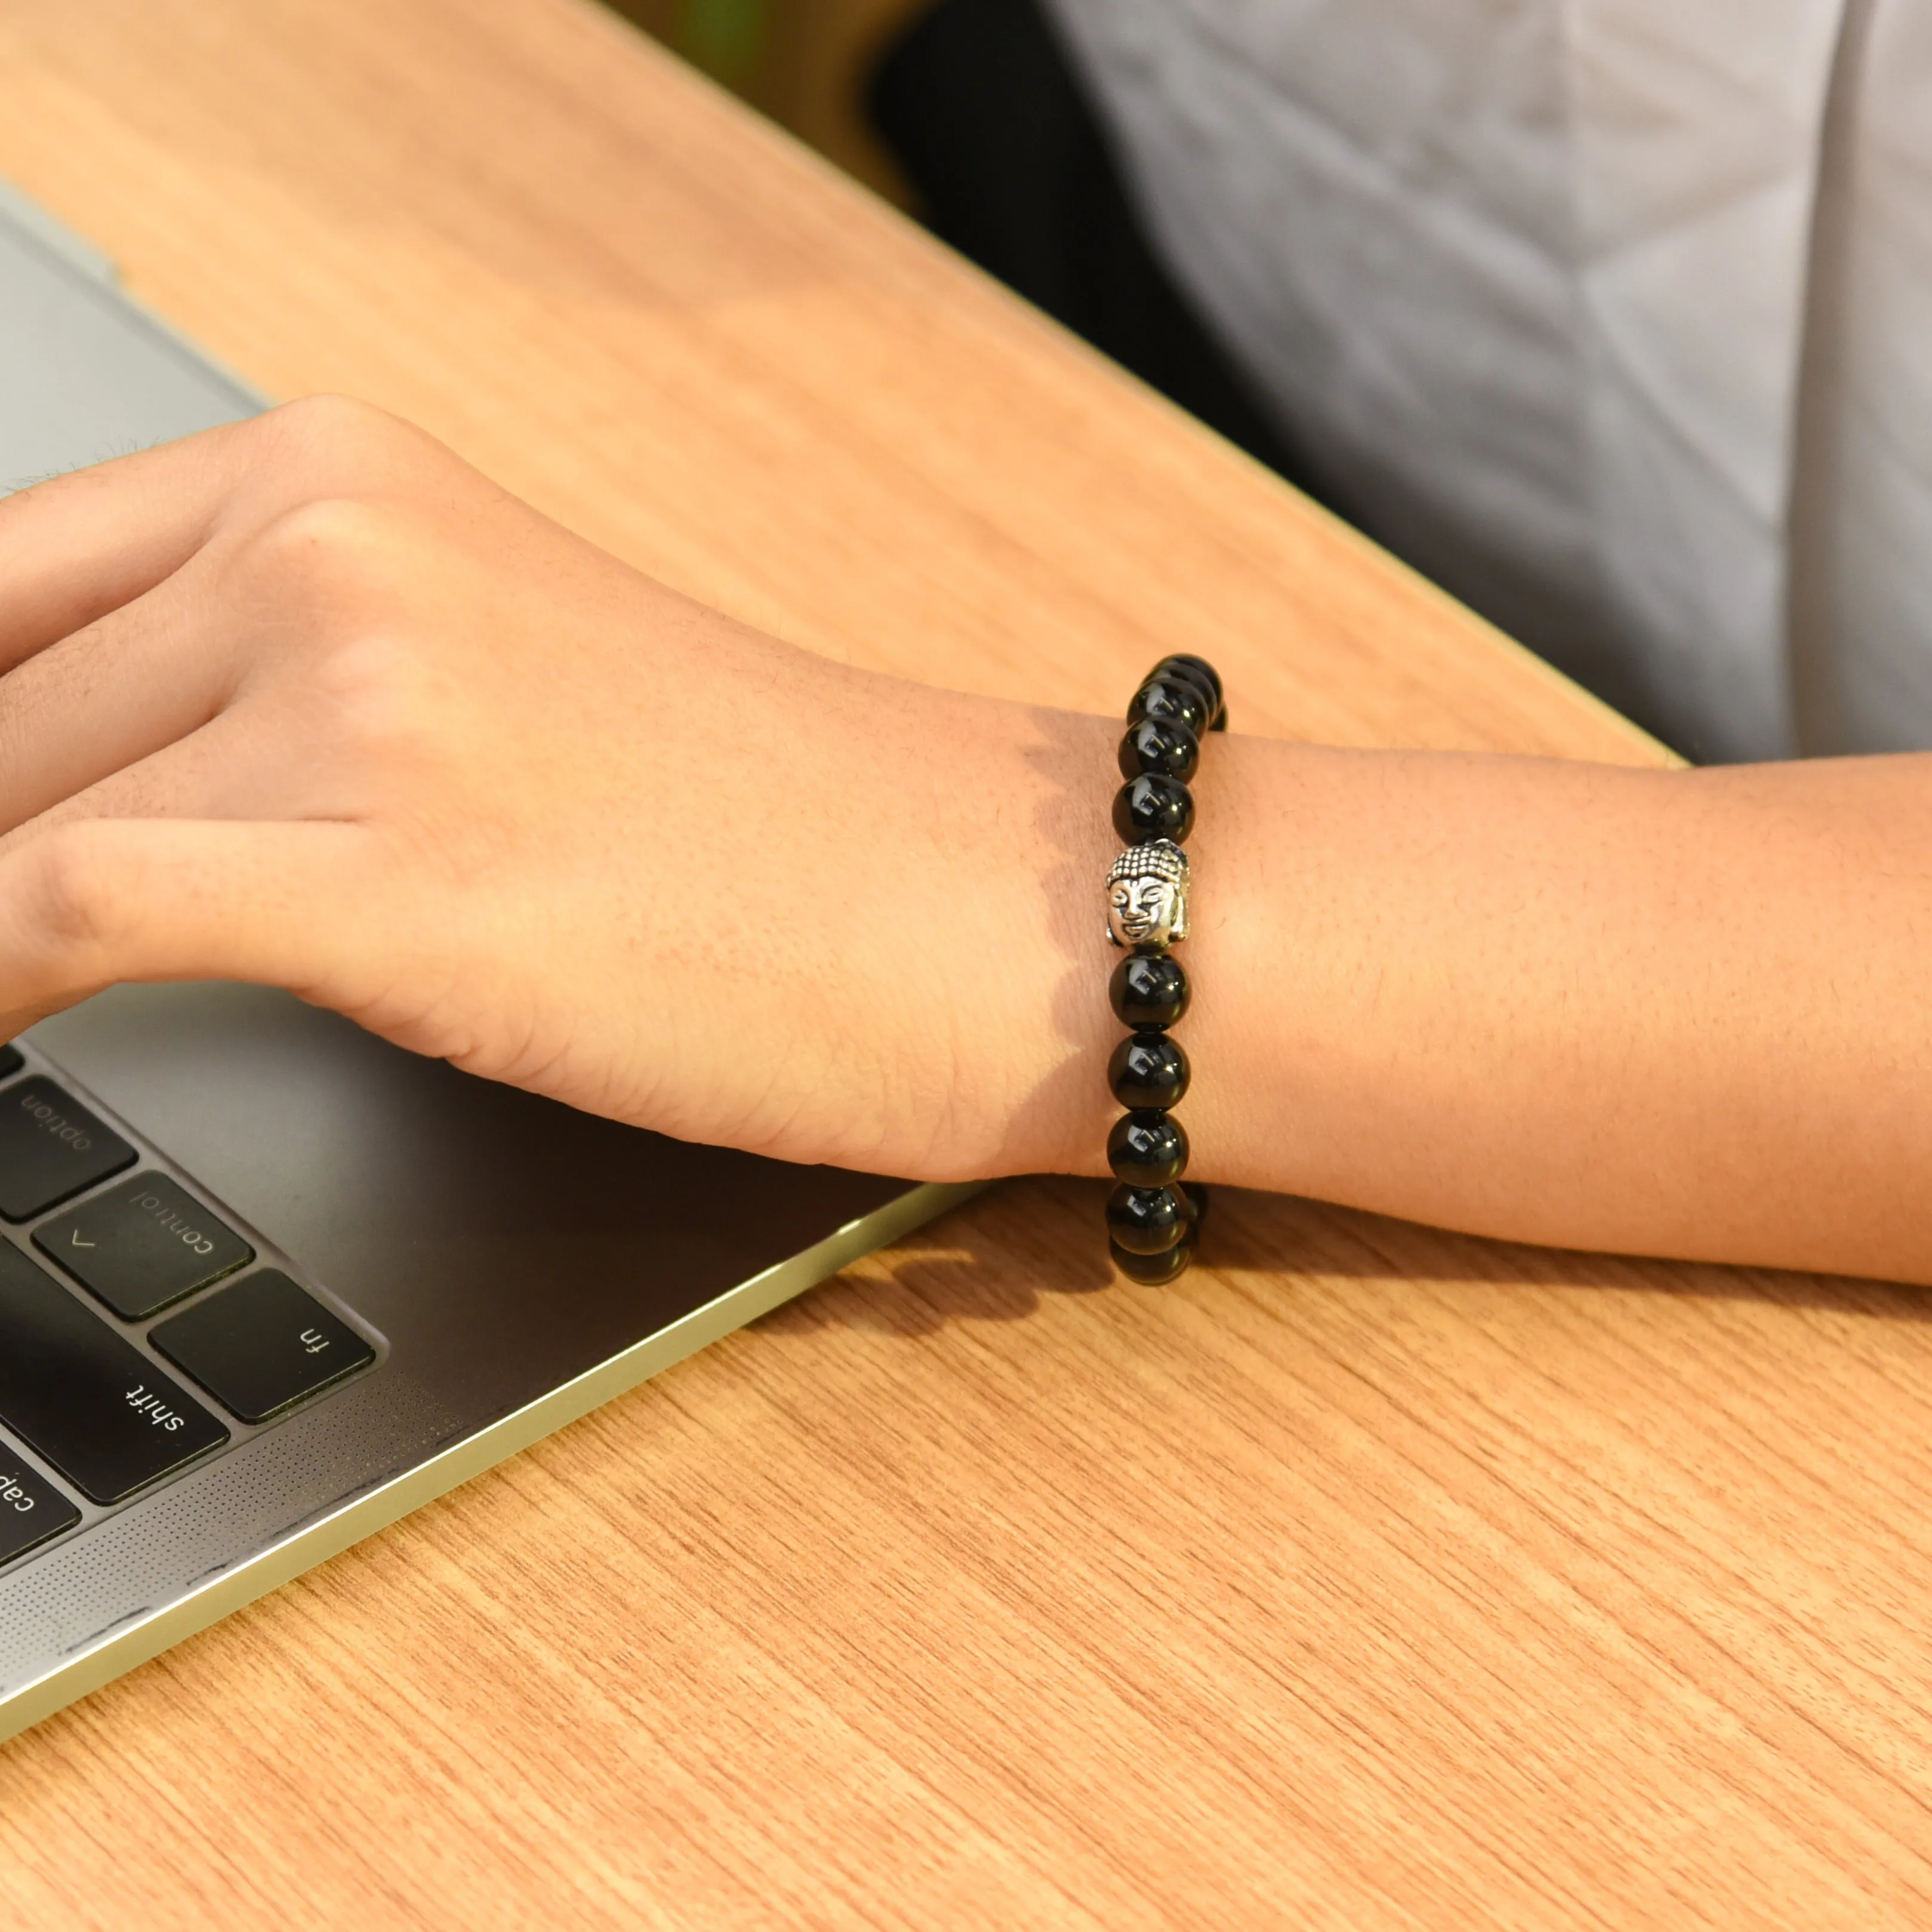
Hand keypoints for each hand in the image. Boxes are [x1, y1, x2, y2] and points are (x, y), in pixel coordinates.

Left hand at [0, 397, 1120, 1178]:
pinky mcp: (397, 872)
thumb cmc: (767, 823)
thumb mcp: (483, 684)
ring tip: (10, 1010)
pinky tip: (10, 1047)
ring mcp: (366, 694)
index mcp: (345, 476)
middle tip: (7, 939)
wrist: (976, 904)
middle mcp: (336, 544)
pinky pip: (54, 920)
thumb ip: (278, 690)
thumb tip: (69, 795)